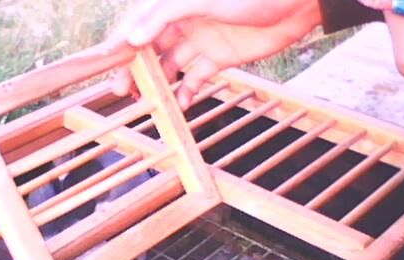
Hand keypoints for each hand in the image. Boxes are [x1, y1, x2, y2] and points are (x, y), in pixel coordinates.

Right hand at [109, 0, 321, 108]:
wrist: (297, 2)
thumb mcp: (204, 0)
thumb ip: (165, 16)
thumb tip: (133, 38)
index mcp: (175, 3)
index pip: (140, 23)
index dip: (122, 42)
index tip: (105, 62)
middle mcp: (184, 20)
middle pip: (151, 48)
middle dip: (136, 69)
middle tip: (122, 91)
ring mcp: (201, 39)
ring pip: (171, 65)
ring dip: (159, 83)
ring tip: (148, 103)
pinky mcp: (219, 57)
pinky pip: (196, 77)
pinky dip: (187, 91)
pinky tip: (180, 105)